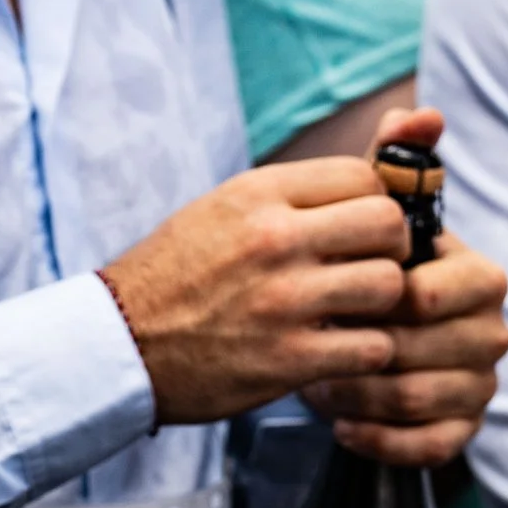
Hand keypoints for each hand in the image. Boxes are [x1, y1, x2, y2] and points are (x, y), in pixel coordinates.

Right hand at [105, 159, 410, 425]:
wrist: (115, 345)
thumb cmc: (180, 271)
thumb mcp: (230, 208)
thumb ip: (303, 190)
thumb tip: (392, 146)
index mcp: (259, 194)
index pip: (364, 176)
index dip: (376, 203)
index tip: (362, 229)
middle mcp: (273, 239)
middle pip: (389, 225)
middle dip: (393, 248)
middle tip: (371, 268)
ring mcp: (282, 301)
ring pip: (389, 286)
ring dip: (384, 304)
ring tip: (357, 311)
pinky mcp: (286, 360)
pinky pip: (372, 348)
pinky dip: (368, 353)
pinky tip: (344, 350)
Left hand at [300, 107, 507, 466]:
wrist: (340, 348)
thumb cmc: (354, 276)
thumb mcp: (368, 218)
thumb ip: (393, 166)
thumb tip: (419, 113)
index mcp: (480, 276)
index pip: (447, 289)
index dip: (392, 296)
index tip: (341, 293)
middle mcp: (492, 331)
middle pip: (434, 347)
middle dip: (367, 346)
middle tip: (315, 341)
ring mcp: (480, 384)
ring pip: (422, 396)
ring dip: (358, 390)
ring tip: (313, 379)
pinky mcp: (461, 432)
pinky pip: (430, 446)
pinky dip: (380, 437)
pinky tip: (340, 423)